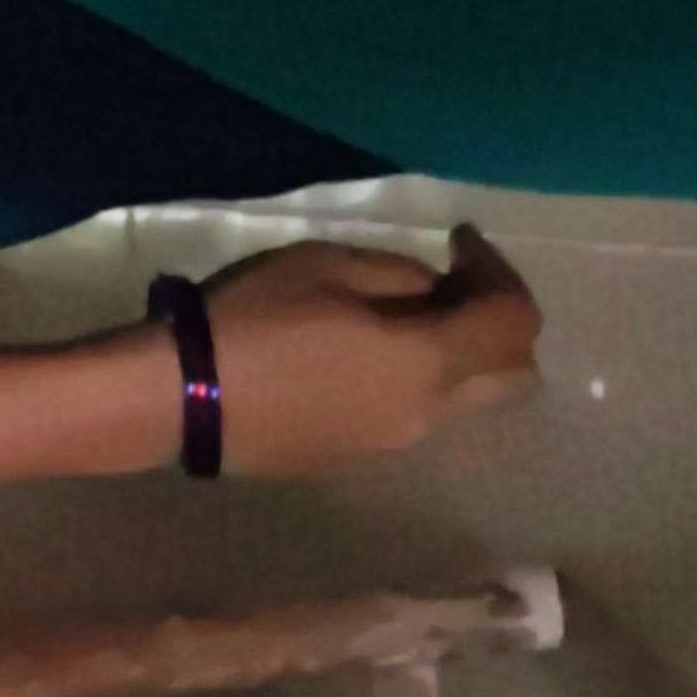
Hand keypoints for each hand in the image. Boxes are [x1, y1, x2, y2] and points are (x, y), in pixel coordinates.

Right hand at [182, 226, 540, 476]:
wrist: (182, 398)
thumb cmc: (253, 319)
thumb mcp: (323, 265)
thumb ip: (395, 273)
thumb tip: (427, 290)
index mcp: (428, 361)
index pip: (513, 320)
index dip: (499, 272)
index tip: (459, 240)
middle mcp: (429, 413)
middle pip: (513, 376)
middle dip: (501, 326)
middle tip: (454, 286)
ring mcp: (393, 443)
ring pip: (464, 400)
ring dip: (457, 355)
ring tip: (403, 317)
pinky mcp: (358, 457)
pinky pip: (413, 415)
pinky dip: (415, 380)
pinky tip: (359, 355)